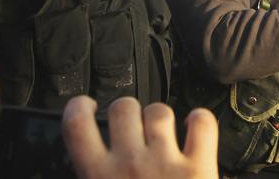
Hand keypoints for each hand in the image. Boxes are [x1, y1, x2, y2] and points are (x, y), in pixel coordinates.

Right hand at [62, 96, 218, 178]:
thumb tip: (89, 169)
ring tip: (164, 135)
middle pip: (123, 107)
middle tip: (133, 129)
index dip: (79, 107)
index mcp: (98, 178)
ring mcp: (165, 162)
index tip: (88, 107)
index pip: (76, 124)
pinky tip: (195, 130)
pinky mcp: (199, 167)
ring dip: (161, 119)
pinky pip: (201, 123)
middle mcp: (129, 163)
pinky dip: (200, 121)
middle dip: (128, 113)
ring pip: (160, 111)